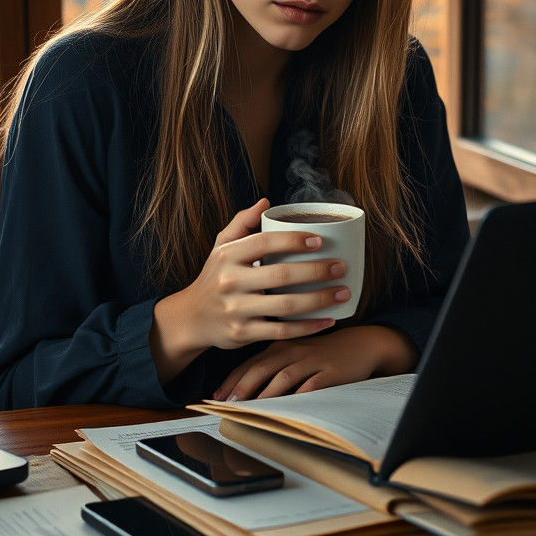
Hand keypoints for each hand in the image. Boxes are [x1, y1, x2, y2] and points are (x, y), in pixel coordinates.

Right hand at [150, 198, 349, 380]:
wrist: (192, 317)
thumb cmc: (215, 276)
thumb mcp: (221, 247)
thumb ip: (242, 223)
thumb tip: (266, 202)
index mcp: (227, 256)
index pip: (264, 243)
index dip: (294, 240)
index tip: (320, 241)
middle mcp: (230, 282)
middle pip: (281, 275)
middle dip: (317, 271)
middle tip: (341, 267)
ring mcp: (236, 310)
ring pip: (286, 305)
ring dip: (320, 299)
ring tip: (344, 293)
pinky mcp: (243, 333)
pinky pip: (282, 331)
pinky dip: (308, 327)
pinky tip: (329, 320)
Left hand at [212, 325, 418, 400]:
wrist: (362, 344)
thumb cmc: (323, 352)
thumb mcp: (295, 353)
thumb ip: (272, 365)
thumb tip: (243, 389)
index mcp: (280, 345)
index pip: (250, 362)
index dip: (231, 380)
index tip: (215, 397)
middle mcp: (293, 350)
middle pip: (261, 368)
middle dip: (241, 387)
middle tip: (226, 404)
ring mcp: (312, 360)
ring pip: (283, 376)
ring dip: (264, 393)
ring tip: (250, 408)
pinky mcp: (331, 372)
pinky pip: (311, 385)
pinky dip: (297, 396)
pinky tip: (287, 408)